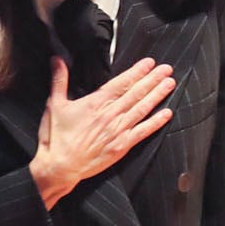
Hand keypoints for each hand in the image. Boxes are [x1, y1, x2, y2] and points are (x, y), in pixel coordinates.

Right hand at [29, 58, 173, 207]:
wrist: (60, 166)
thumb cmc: (57, 137)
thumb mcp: (55, 104)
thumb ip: (59, 80)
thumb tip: (57, 59)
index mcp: (95, 103)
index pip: (121, 83)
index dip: (137, 72)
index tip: (149, 63)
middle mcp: (110, 115)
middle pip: (136, 93)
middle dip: (153, 79)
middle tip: (166, 69)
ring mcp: (118, 130)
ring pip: (142, 109)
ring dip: (157, 95)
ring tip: (170, 84)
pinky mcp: (122, 146)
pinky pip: (143, 131)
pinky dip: (156, 122)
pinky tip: (167, 113)